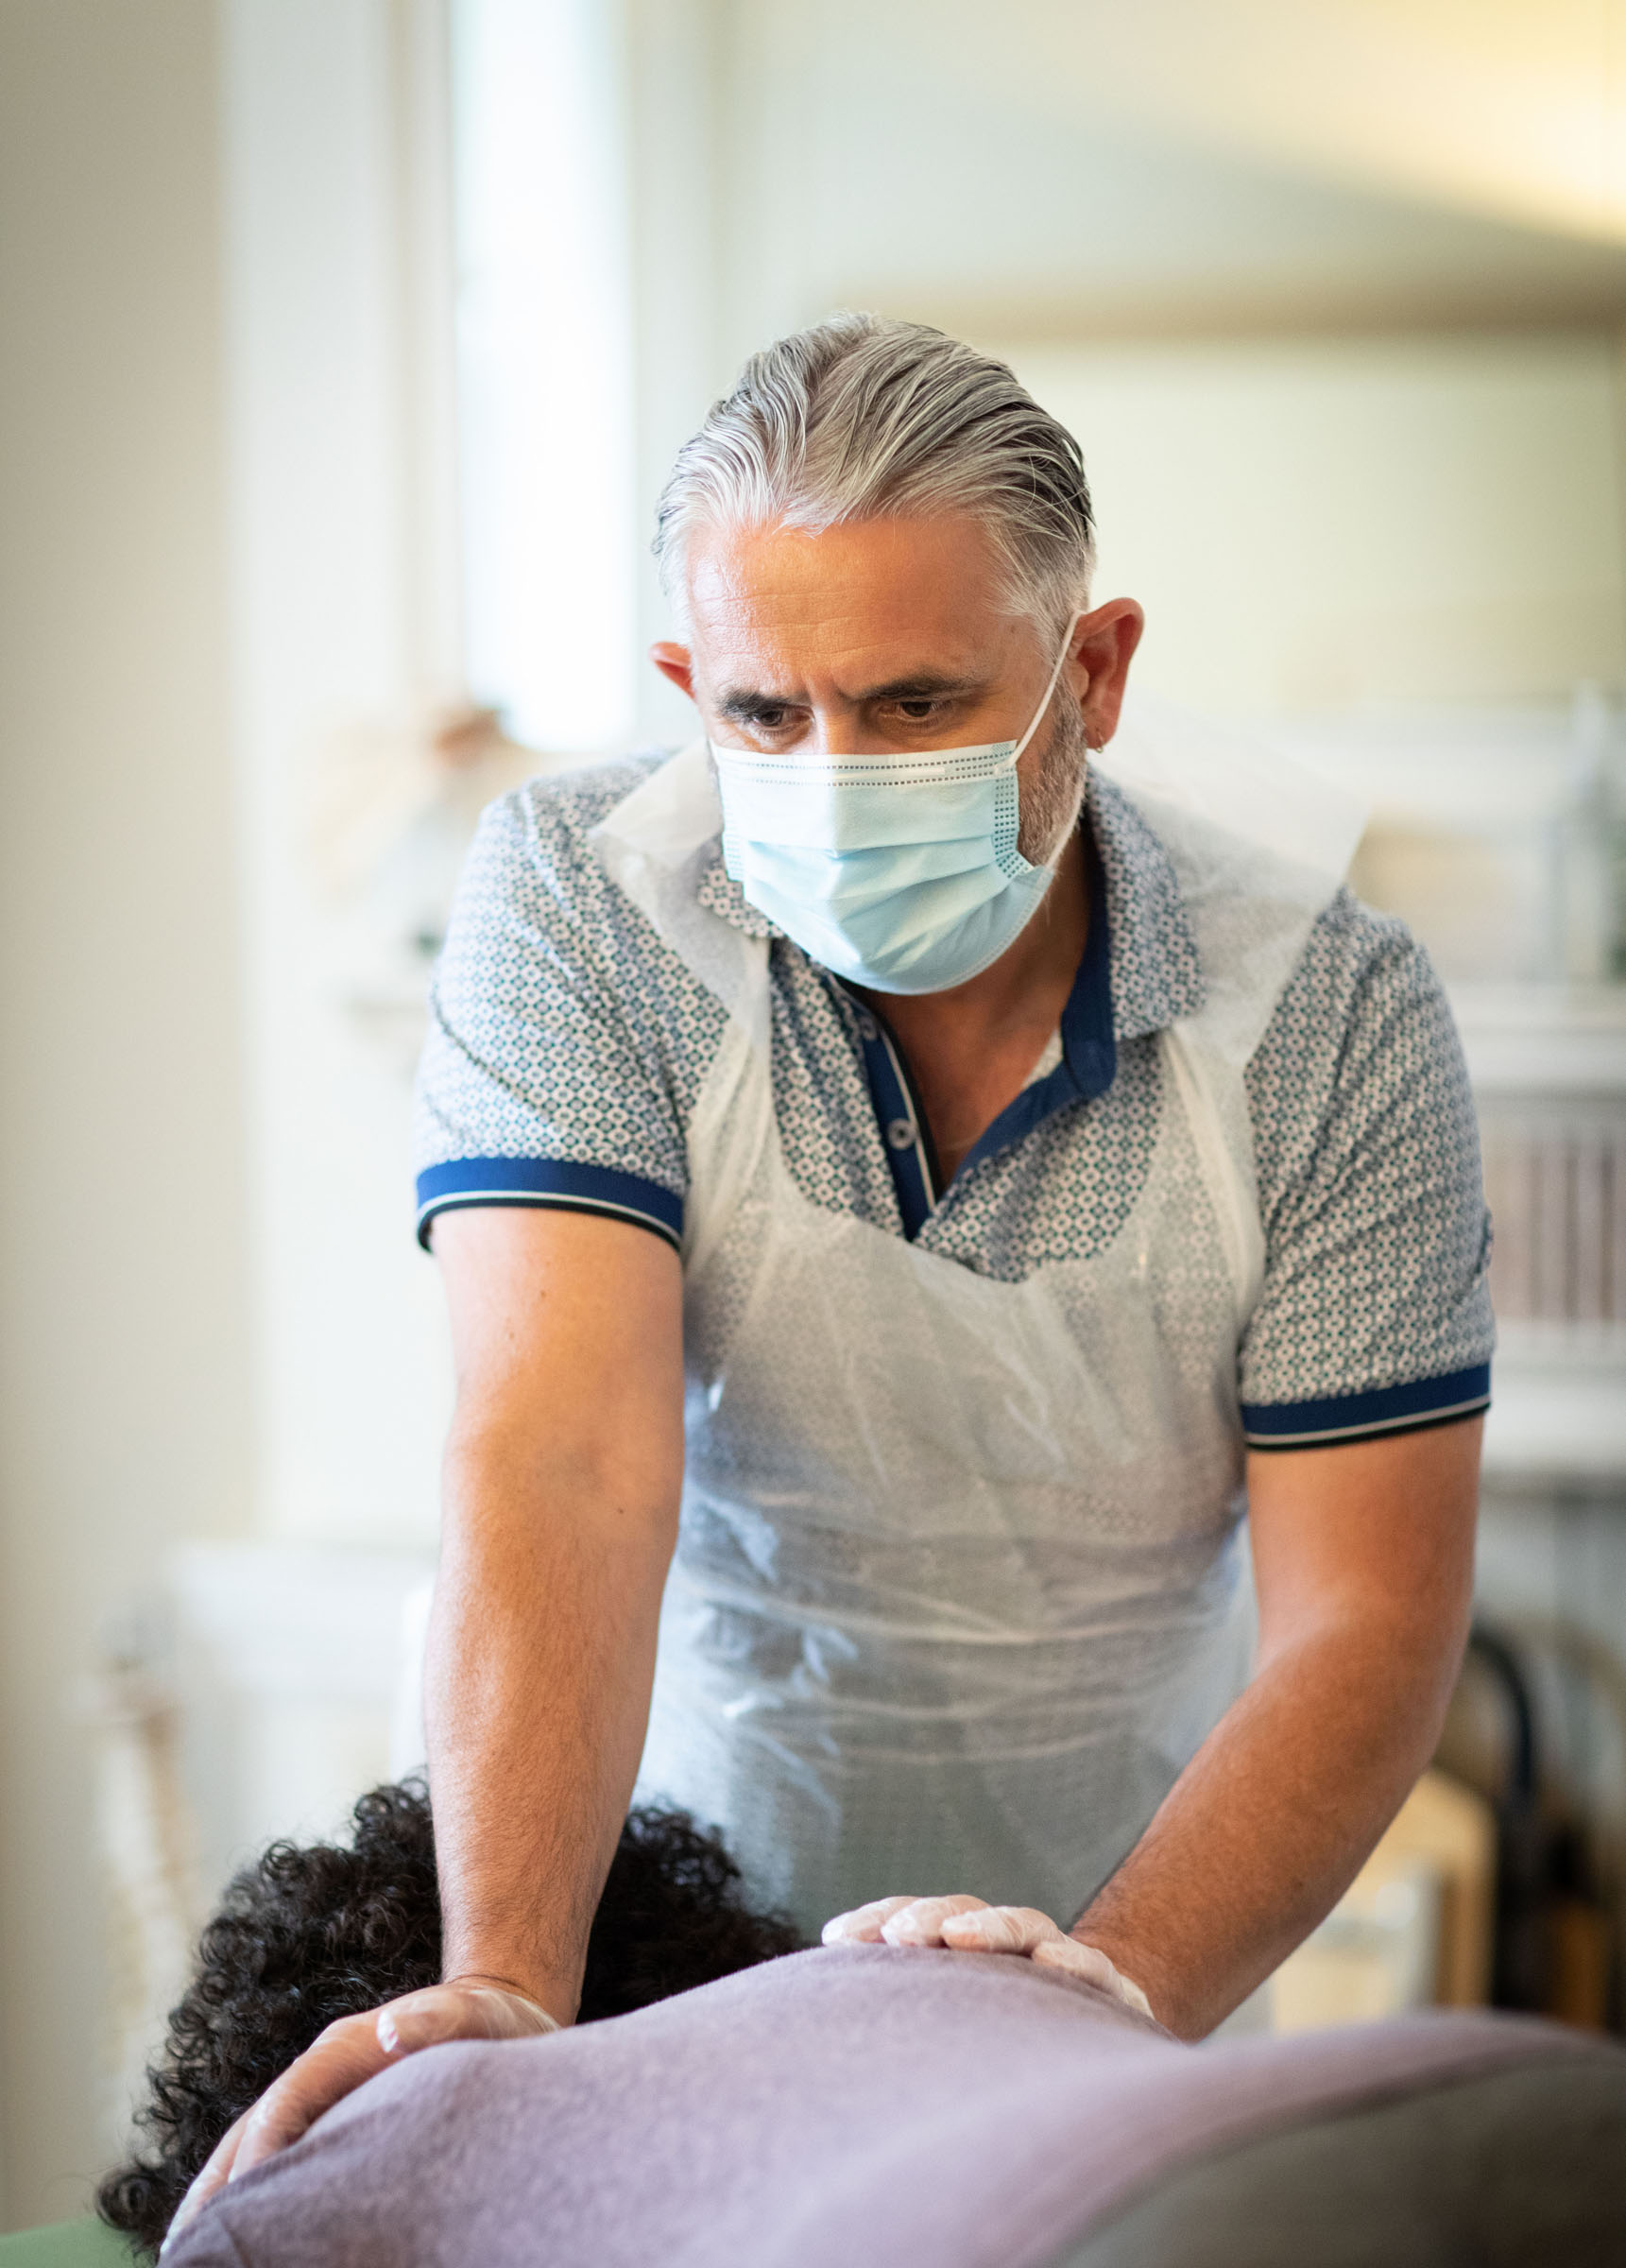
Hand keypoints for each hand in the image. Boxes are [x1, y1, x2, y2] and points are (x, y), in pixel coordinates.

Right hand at [161, 1980, 557, 2251]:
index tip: (243, 2205)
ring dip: (217, 2193)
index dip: (264, 2151)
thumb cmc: (491, 2019)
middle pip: (250, 2129)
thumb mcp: (475, 2014)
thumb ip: (436, 2020)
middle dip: (216, 2187)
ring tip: (185, 2251)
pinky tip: (234, 2233)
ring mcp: (320, 2092)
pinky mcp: (330, 2115)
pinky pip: (276, 2154)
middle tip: (183, 2249)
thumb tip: (391, 2031)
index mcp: (344, 2047)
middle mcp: (319, 2068)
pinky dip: (247, 2192)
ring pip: (251, 2144)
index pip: (288, 2101)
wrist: (497, 2004)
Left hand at [821, 1895, 1155, 2021]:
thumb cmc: (1000, 2041)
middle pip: (960, 1916)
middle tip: (898, 1936)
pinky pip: (1093, 1971)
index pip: (909, 1923)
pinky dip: (1073, 1962)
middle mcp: (1003, 1946)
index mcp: (956, 1948)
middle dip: (926, 1919)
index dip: (875, 1923)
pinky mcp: (1106, 1993)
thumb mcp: (941, 2029)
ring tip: (959, 1938)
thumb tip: (806, 2021)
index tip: (836, 1940)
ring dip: (990, 1928)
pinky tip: (1054, 1964)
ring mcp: (1055, 1961)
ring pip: (1022, 1927)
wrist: (1100, 2050)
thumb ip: (893, 2017)